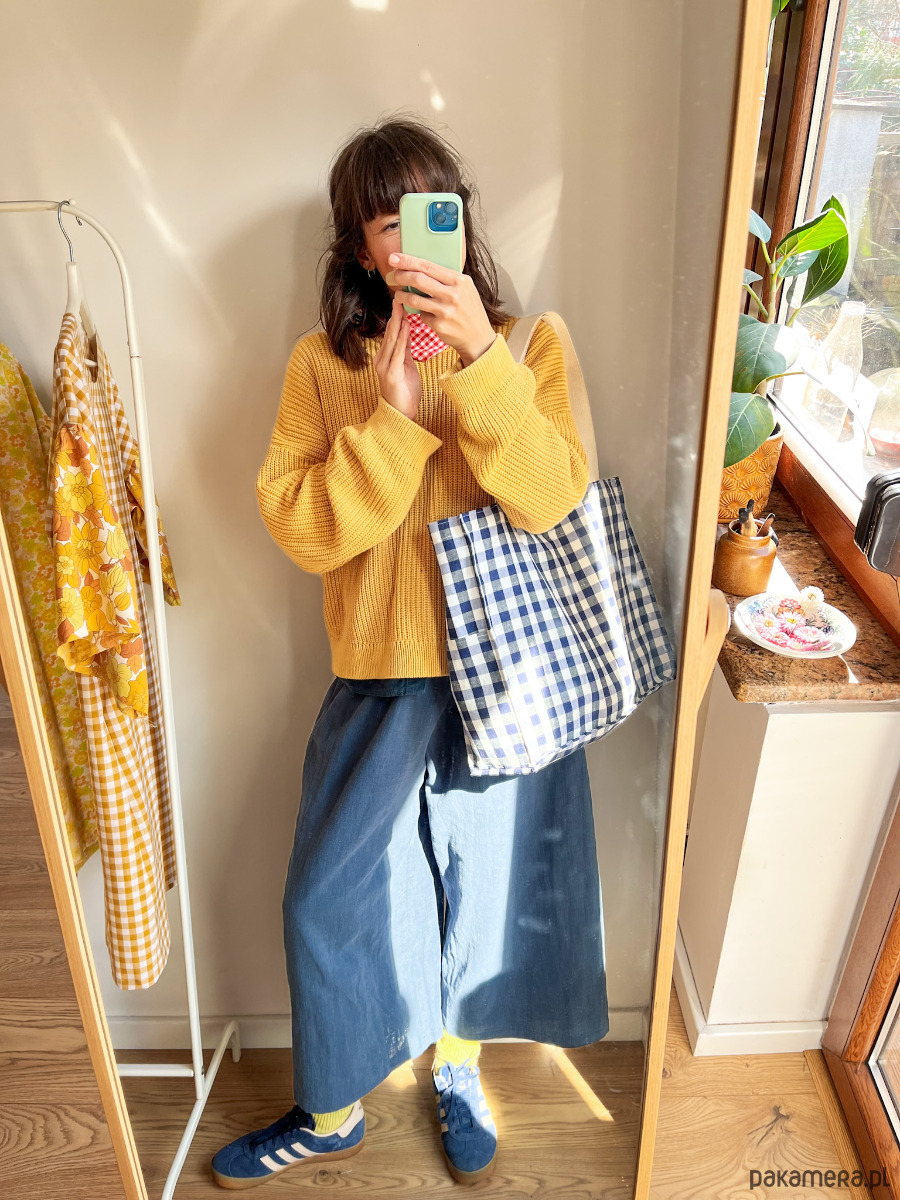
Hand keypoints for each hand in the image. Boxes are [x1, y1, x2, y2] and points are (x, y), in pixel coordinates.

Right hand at [373, 293, 422, 419]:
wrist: (401, 415)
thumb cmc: (405, 392)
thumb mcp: (406, 366)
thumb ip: (405, 349)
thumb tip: (407, 330)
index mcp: (385, 357)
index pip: (391, 333)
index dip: (396, 317)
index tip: (402, 301)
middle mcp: (381, 360)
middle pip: (389, 333)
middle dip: (395, 314)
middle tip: (400, 296)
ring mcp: (384, 366)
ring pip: (391, 340)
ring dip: (397, 322)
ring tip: (402, 306)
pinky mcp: (390, 374)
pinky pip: (397, 352)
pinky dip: (401, 338)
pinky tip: (405, 326)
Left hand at [385, 253, 496, 366]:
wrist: (478, 337)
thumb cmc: (469, 310)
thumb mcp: (465, 289)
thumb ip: (446, 279)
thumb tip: (420, 268)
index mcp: (459, 280)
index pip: (428, 266)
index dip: (408, 261)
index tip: (394, 258)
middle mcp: (453, 294)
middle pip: (418, 280)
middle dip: (400, 276)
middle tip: (392, 276)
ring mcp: (446, 311)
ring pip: (414, 299)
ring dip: (402, 296)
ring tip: (398, 295)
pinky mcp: (440, 325)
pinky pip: (421, 315)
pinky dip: (419, 313)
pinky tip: (423, 313)